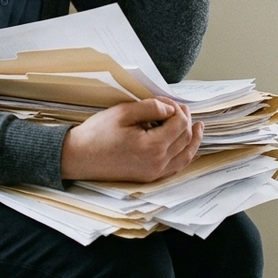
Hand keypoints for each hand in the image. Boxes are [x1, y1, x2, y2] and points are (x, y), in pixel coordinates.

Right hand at [60, 98, 203, 181]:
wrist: (78, 157)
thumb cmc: (97, 134)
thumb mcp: (124, 112)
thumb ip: (151, 107)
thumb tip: (170, 108)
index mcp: (153, 146)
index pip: (179, 123)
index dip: (177, 108)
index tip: (166, 101)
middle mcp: (158, 163)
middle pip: (185, 138)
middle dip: (186, 120)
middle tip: (180, 108)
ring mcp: (154, 173)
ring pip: (185, 155)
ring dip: (193, 139)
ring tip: (199, 127)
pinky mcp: (149, 177)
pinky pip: (176, 167)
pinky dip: (186, 156)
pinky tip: (190, 149)